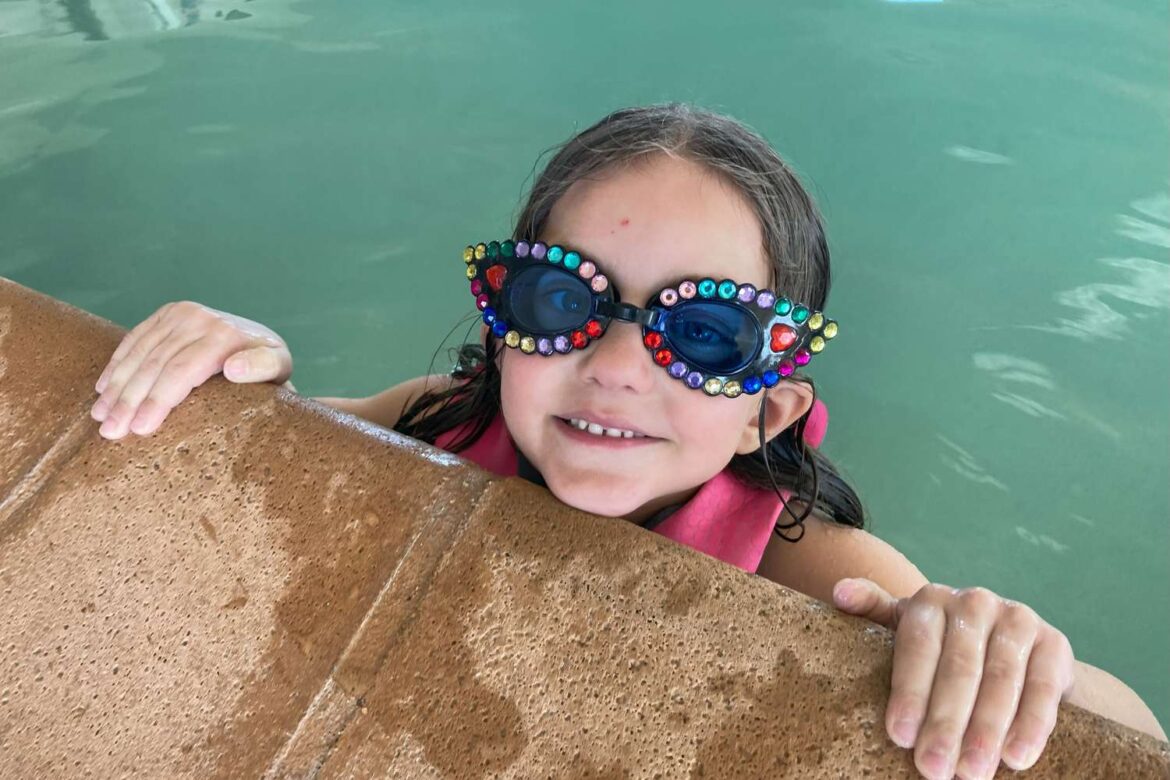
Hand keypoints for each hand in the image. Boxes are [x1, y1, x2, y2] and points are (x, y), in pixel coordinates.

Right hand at [90, 301, 292, 439]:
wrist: (262, 338)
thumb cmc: (269, 365)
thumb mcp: (279, 367)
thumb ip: (262, 367)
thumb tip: (233, 369)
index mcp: (223, 335)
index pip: (181, 371)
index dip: (158, 400)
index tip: (140, 428)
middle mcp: (199, 319)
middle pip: (155, 365)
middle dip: (129, 400)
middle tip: (110, 432)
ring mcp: (181, 314)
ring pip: (139, 354)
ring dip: (116, 386)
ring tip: (100, 417)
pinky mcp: (168, 313)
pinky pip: (135, 339)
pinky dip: (117, 364)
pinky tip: (102, 389)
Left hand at [832, 578, 1074, 779]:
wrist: (1009, 643)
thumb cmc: (939, 643)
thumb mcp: (904, 626)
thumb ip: (871, 610)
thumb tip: (839, 593)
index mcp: (931, 600)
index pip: (917, 645)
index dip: (910, 692)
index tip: (900, 736)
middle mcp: (975, 603)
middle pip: (958, 668)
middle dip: (945, 722)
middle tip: (933, 768)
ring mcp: (1017, 620)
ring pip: (1000, 680)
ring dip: (986, 730)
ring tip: (972, 773)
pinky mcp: (1054, 644)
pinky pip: (1043, 688)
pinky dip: (1031, 725)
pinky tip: (1016, 758)